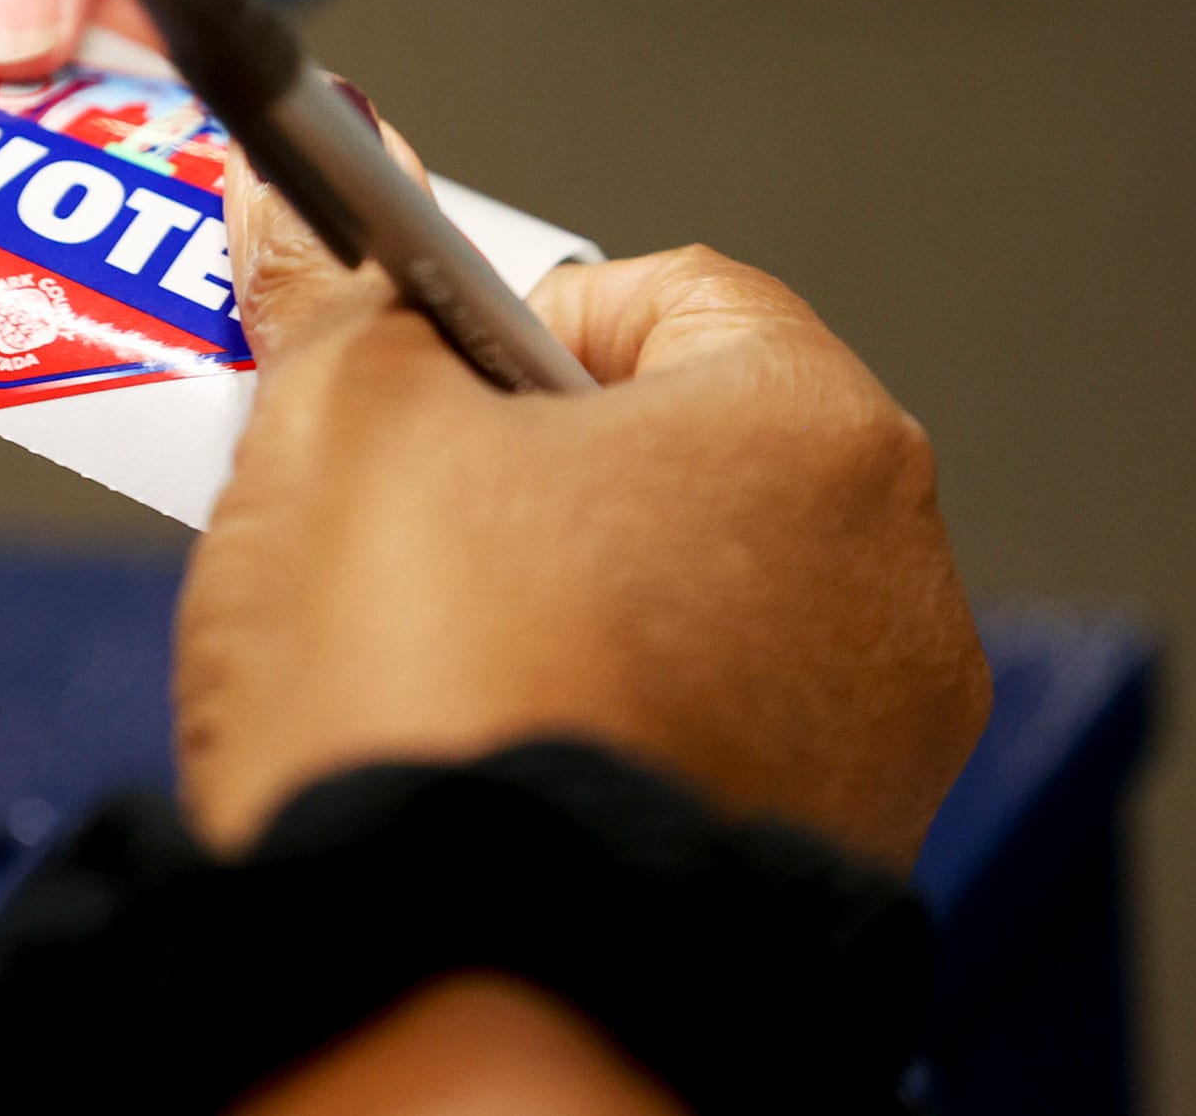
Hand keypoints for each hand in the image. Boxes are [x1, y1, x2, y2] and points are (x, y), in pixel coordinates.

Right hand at [178, 134, 991, 868]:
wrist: (451, 990)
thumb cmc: (428, 705)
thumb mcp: (336, 430)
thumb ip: (340, 292)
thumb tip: (304, 204)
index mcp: (812, 431)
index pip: (657, 291)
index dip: (505, 318)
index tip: (418, 378)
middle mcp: (891, 579)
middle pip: (680, 445)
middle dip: (530, 460)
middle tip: (401, 505)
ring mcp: (874, 735)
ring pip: (692, 591)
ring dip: (569, 588)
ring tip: (434, 640)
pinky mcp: (822, 854)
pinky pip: (705, 723)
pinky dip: (609, 711)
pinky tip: (495, 739)